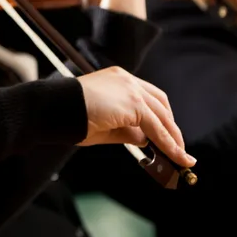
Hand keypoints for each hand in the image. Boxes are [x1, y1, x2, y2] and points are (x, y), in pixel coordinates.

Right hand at [76, 66, 195, 167]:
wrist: (55, 109)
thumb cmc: (71, 117)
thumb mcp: (104, 126)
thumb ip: (127, 131)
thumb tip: (147, 140)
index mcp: (117, 79)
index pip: (147, 97)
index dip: (159, 116)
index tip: (165, 133)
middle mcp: (127, 80)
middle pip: (160, 103)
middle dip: (171, 127)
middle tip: (178, 148)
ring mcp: (131, 89)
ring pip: (161, 116)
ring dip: (173, 138)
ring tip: (181, 157)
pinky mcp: (133, 103)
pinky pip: (157, 128)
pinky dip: (168, 143)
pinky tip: (174, 156)